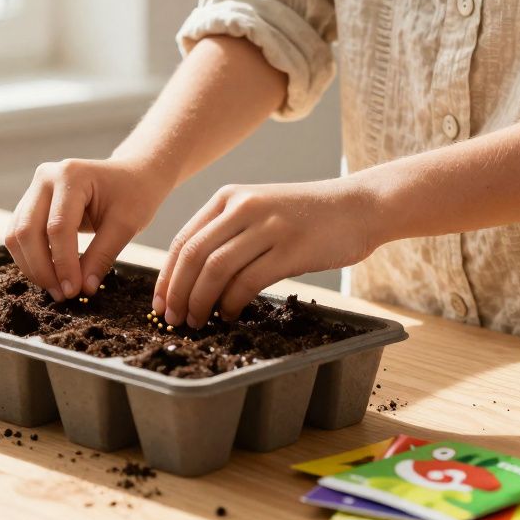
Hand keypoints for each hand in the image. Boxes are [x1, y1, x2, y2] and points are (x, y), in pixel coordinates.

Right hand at [5, 158, 172, 301]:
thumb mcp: (126, 225)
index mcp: (71, 176)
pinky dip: (30, 258)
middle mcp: (46, 178)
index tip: (74, 291)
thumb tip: (83, 289)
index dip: (63, 263)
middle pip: (28, 230)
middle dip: (42, 268)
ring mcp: (35, 188)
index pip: (58, 227)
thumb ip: (102, 256)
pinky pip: (20, 234)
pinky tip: (50, 275)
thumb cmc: (133, 195)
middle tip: (62, 295)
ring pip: (17, 235)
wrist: (131, 175)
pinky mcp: (31, 202)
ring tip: (56, 289)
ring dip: (32, 266)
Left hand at [153, 179, 377, 327]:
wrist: (359, 206)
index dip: (167, 277)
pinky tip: (229, 316)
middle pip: (194, 256)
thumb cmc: (306, 217)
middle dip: (177, 293)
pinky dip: (232, 303)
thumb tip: (191, 279)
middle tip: (173, 320)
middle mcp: (243, 206)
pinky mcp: (291, 248)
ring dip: (200, 301)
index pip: (184, 241)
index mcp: (228, 197)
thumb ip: (227, 234)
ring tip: (198, 321)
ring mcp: (268, 226)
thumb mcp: (259, 210)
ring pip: (216, 269)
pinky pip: (248, 280)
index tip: (160, 305)